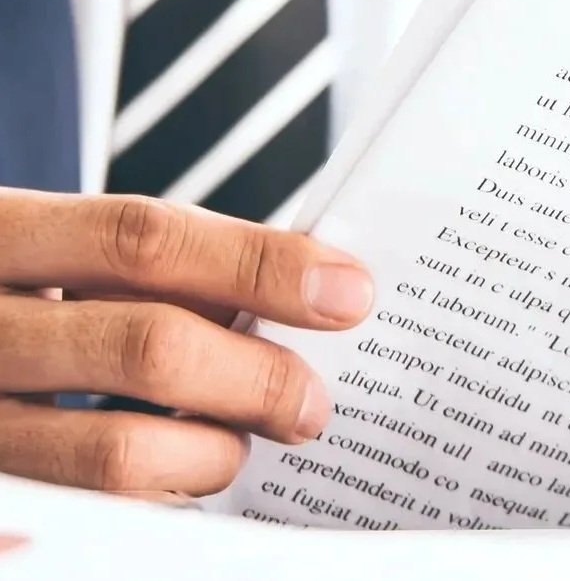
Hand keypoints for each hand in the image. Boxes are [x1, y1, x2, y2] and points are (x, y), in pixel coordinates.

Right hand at [0, 190, 372, 497]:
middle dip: (255, 378)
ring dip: (207, 456)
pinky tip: (173, 495)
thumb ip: (151, 265)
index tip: (348, 292)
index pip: (143, 238)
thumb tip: (310, 289)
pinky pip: (81, 519)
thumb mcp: (48, 252)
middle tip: (309, 402)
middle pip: (143, 347)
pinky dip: (149, 511)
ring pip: (110, 454)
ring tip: (234, 450)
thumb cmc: (3, 298)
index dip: (258, 264)